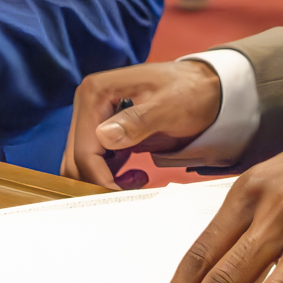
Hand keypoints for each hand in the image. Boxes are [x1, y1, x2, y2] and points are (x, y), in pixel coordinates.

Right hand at [62, 61, 224, 187]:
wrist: (205, 86)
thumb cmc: (189, 91)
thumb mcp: (169, 106)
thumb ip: (138, 121)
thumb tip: (104, 137)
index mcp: (96, 92)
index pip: (85, 150)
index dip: (100, 179)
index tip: (123, 196)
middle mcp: (88, 103)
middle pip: (76, 159)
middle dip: (99, 182)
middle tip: (130, 194)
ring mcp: (94, 116)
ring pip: (82, 163)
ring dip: (104, 180)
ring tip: (138, 181)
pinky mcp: (104, 128)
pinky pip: (96, 160)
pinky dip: (110, 174)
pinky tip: (136, 175)